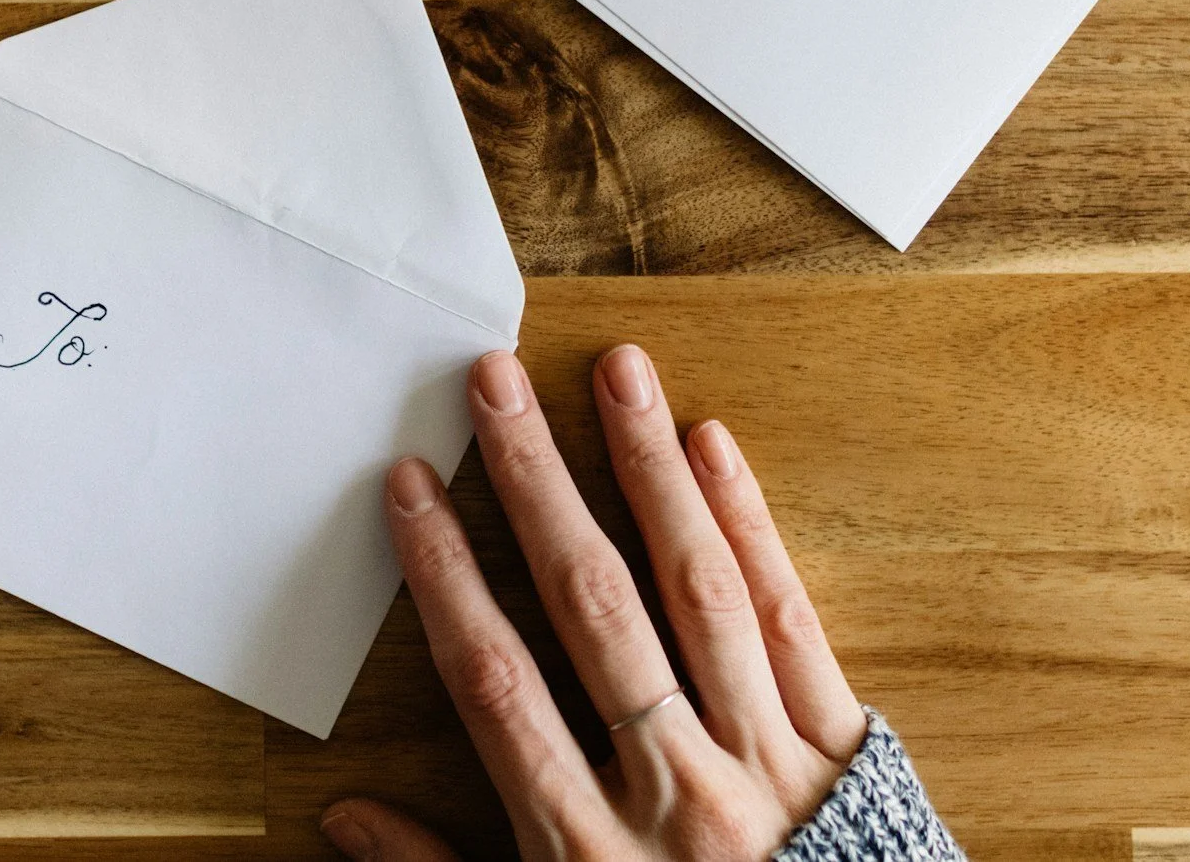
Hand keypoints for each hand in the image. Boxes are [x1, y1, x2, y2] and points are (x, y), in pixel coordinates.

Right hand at [324, 346, 869, 861]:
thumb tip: (343, 814)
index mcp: (586, 850)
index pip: (495, 681)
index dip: (445, 575)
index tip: (409, 483)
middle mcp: (675, 790)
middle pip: (592, 608)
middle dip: (536, 485)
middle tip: (495, 384)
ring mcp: (768, 763)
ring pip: (699, 589)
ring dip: (650, 470)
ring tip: (617, 374)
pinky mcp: (845, 752)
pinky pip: (793, 624)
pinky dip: (753, 529)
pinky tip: (717, 448)